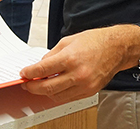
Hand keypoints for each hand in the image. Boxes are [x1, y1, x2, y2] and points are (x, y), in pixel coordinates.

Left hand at [20, 26, 139, 103]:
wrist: (116, 48)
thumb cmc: (95, 41)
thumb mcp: (68, 41)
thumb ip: (52, 54)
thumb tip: (41, 65)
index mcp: (70, 58)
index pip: (42, 70)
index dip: (30, 73)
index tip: (24, 74)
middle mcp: (77, 74)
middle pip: (47, 87)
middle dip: (33, 87)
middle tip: (27, 83)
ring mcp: (84, 85)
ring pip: (57, 96)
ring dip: (45, 92)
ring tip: (40, 85)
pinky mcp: (89, 91)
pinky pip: (69, 98)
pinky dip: (59, 94)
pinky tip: (54, 87)